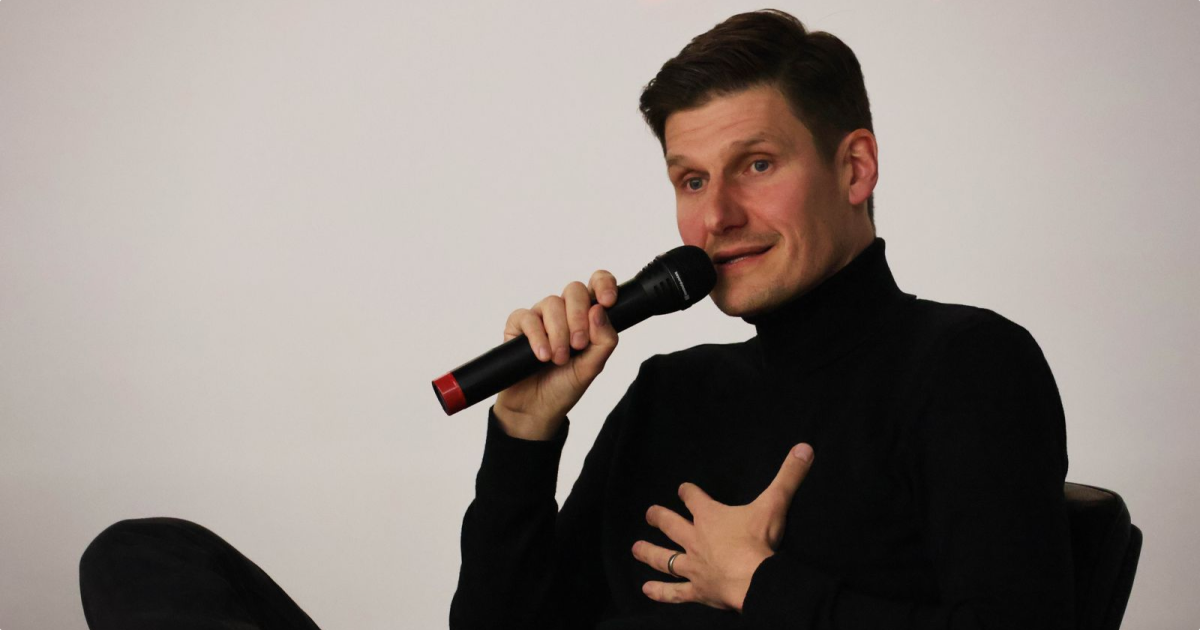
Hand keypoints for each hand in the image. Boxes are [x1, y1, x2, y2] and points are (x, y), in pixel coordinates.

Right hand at [493, 270, 619, 439]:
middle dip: (578, 317)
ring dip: (558, 333)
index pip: (597, 285)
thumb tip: (599, 309)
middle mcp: (564, 313)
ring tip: (558, 359)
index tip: (608, 301)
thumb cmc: (565, 386)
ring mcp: (540, 317)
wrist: (536, 409)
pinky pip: (527, 317)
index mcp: (587, 317)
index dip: (603, 284)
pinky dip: (537, 337)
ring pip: (551, 303)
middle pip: (574, 290)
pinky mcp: (517, 327)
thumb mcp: (593, 366)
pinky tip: (542, 356)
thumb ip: (604, 340)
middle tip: (578, 345)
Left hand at [631, 443, 814, 610]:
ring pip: (666, 558)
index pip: (694, 498)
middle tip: (649, 514)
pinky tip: (646, 590)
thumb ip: (788, 476)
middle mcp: (695, 539)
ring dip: (650, 552)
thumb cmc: (759, 540)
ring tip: (635, 548)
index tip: (682, 488)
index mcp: (710, 517)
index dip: (688, 492)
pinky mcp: (697, 590)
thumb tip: (804, 448)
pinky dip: (661, 591)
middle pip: (671, 525)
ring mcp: (693, 566)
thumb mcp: (775, 503)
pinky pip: (674, 591)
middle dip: (659, 518)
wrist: (753, 578)